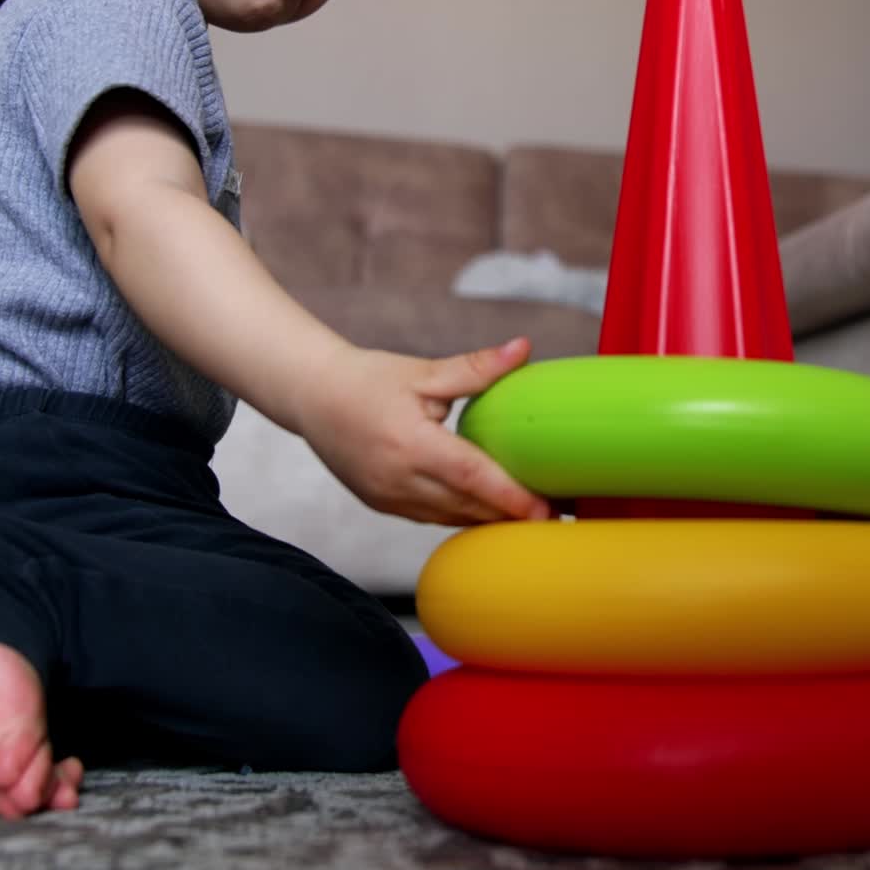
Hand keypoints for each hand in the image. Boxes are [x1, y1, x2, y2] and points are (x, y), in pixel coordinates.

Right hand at [295, 336, 551, 524]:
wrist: (312, 397)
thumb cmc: (370, 379)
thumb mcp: (423, 371)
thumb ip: (477, 367)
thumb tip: (524, 347)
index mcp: (410, 443)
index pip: (470, 475)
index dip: (510, 495)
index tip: (545, 509)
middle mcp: (398, 479)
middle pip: (466, 507)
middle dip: (511, 515)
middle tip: (556, 515)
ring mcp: (388, 498)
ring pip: (450, 519)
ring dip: (490, 522)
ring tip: (533, 518)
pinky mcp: (383, 505)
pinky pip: (432, 518)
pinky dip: (462, 517)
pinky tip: (491, 513)